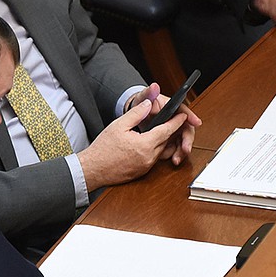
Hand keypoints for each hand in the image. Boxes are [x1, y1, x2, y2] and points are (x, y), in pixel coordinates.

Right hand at [78, 98, 198, 192]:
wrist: (93, 169)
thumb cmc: (103, 149)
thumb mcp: (119, 125)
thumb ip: (136, 114)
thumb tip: (148, 104)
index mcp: (145, 145)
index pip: (166, 130)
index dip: (176, 121)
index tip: (182, 115)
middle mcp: (149, 157)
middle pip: (166, 141)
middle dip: (172, 130)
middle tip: (173, 120)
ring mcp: (146, 166)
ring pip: (161, 150)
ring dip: (164, 140)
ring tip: (161, 130)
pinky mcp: (142, 172)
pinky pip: (155, 158)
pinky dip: (156, 149)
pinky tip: (150, 143)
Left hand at [127, 84, 201, 155]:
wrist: (133, 115)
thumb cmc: (140, 104)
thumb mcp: (142, 98)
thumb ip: (148, 93)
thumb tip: (154, 86)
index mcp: (171, 107)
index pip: (183, 110)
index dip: (191, 116)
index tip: (196, 122)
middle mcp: (174, 118)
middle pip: (186, 129)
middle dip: (187, 140)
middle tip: (185, 149)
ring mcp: (172, 129)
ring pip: (181, 141)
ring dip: (180, 151)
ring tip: (175, 159)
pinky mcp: (167, 139)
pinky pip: (173, 148)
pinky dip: (172, 154)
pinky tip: (168, 159)